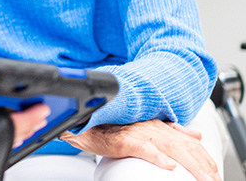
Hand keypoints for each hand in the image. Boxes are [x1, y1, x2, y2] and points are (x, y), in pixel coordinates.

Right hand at [60, 119, 220, 180]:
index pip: (188, 142)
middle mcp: (151, 127)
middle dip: (202, 165)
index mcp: (158, 126)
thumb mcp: (146, 129)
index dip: (204, 158)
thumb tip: (194, 135)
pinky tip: (168, 166)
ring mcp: (138, 133)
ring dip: (189, 164)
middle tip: (213, 180)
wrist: (85, 128)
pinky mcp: (123, 140)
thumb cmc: (112, 130)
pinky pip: (144, 148)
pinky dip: (157, 157)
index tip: (214, 172)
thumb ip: (171, 131)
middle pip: (184, 146)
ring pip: (170, 148)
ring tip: (201, 178)